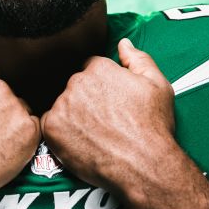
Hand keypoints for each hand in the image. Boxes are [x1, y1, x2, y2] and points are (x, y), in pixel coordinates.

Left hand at [41, 38, 178, 190]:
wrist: (143, 164)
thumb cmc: (152, 127)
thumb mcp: (157, 85)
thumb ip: (138, 59)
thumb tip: (123, 43)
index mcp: (99, 68)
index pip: (90, 69)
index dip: (101, 87)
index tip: (110, 103)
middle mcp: (77, 82)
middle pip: (74, 87)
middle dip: (86, 101)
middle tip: (104, 122)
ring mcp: (62, 105)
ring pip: (62, 105)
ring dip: (73, 116)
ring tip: (94, 134)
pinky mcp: (52, 129)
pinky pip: (50, 125)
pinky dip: (62, 133)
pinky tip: (81, 142)